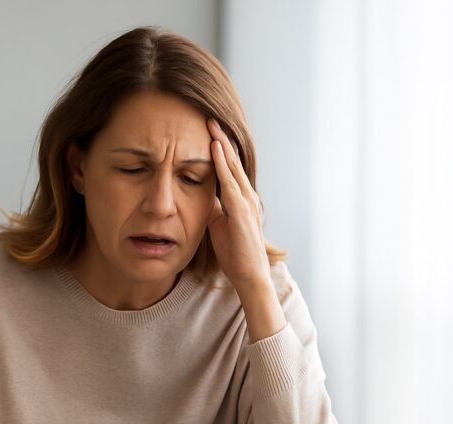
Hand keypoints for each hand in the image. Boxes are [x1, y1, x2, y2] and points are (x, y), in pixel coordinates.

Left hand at [205, 117, 272, 291]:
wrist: (250, 276)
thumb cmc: (235, 254)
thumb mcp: (219, 225)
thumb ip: (213, 208)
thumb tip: (202, 196)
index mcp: (241, 199)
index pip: (230, 168)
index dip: (221, 148)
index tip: (209, 130)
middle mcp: (247, 196)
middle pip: (233, 160)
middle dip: (221, 138)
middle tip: (209, 117)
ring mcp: (246, 202)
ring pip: (233, 166)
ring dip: (222, 144)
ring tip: (211, 124)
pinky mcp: (241, 211)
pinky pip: (230, 182)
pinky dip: (223, 163)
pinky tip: (215, 148)